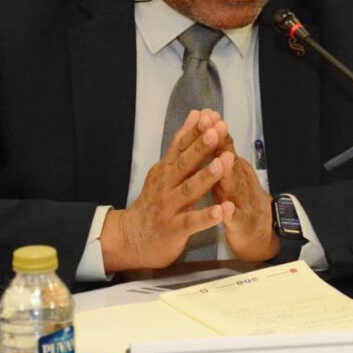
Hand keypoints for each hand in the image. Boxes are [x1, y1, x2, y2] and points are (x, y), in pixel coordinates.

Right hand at [101, 110, 234, 271]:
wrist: (131, 238)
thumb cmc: (154, 202)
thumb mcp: (164, 170)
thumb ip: (181, 145)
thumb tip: (196, 114)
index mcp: (166, 169)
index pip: (181, 146)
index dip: (196, 131)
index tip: (211, 116)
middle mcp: (166, 185)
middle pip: (185, 164)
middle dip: (201, 147)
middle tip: (216, 132)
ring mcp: (169, 207)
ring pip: (189, 190)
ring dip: (206, 176)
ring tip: (222, 164)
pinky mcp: (173, 229)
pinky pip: (192, 222)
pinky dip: (206, 217)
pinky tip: (221, 211)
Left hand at [214, 136, 279, 260]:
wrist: (262, 233)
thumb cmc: (240, 201)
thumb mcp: (230, 174)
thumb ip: (221, 153)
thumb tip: (210, 128)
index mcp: (232, 169)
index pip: (223, 146)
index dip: (214, 130)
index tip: (206, 113)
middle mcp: (239, 181)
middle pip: (229, 160)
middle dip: (221, 143)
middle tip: (214, 126)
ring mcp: (242, 201)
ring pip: (234, 185)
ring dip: (229, 172)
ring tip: (223, 159)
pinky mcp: (241, 224)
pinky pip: (235, 219)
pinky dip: (230, 214)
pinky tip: (226, 210)